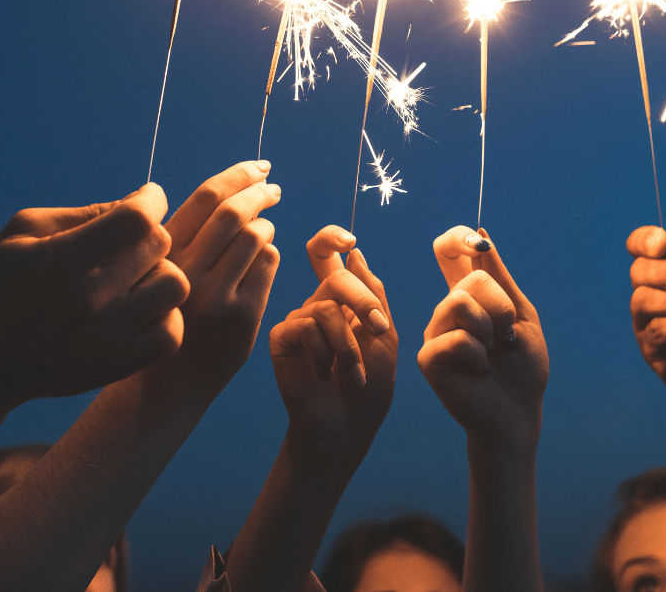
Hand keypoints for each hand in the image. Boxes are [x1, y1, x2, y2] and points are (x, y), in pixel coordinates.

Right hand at [0, 183, 188, 408]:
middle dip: (148, 234)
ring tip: (133, 277)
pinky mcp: (117, 366)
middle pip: (158, 246)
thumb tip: (138, 201)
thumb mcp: (21, 233)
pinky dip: (165, 315)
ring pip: (174, 286)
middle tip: (126, 243)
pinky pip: (172, 333)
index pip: (136, 219)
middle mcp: (89, 300)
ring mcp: (107, 337)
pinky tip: (140, 309)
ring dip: (159, 273)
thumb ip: (82, 213)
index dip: (151, 200)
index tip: (147, 198)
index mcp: (61, 261)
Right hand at [164, 161, 280, 386]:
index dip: (238, 174)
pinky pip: (268, 264)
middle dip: (260, 192)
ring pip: (255, 235)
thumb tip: (232, 187)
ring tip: (263, 228)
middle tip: (273, 187)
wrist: (172, 379)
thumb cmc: (171, 311)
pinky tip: (261, 259)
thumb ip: (189, 234)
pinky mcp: (242, 317)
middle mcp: (185, 272)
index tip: (259, 166)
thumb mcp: (166, 269)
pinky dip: (270, 253)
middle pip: (234, 212)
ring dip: (265, 224)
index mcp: (163, 253)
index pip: (205, 197)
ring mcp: (215, 296)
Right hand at [269, 226, 395, 457]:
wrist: (346, 426)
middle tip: (379, 329)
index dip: (331, 238)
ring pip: (325, 306)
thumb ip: (373, 294)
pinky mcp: (281, 337)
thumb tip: (355, 252)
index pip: (328, 256)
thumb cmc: (369, 387)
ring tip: (354, 373)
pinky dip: (326, 352)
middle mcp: (317, 305)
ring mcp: (298, 321)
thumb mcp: (384, 336)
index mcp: (343, 301)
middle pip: (335, 276)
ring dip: (349, 343)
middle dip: (363, 301)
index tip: (349, 240)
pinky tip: (326, 374)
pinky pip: (306, 325)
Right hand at [419, 226, 547, 448]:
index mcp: (468, 296)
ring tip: (492, 353)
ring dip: (490, 329)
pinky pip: (456, 337)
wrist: (519, 410)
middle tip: (505, 337)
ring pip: (460, 302)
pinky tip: (480, 369)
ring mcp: (435, 332)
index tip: (476, 244)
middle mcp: (447, 310)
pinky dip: (479, 354)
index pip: (448, 252)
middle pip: (471, 279)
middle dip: (501, 307)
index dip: (457, 238)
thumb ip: (501, 278)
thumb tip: (481, 235)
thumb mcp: (522, 315)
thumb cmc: (523, 367)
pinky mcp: (429, 357)